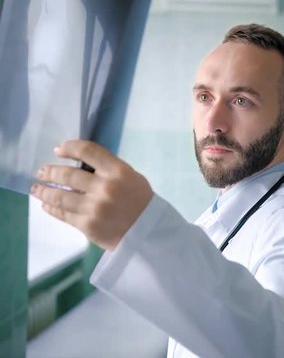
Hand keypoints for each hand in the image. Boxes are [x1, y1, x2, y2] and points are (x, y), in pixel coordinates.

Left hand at [30, 140, 152, 250]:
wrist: (149, 233)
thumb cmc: (141, 203)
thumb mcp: (131, 178)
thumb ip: (108, 170)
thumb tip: (78, 168)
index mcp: (118, 172)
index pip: (88, 151)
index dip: (69, 147)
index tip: (59, 149)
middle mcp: (104, 187)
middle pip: (68, 174)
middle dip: (49, 172)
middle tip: (41, 172)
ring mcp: (94, 207)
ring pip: (59, 195)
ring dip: (43, 190)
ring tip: (36, 189)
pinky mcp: (87, 225)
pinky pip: (63, 214)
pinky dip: (51, 208)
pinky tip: (47, 205)